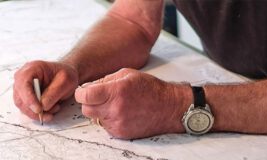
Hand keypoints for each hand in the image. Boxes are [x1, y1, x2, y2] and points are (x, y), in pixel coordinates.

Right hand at [13, 61, 78, 121]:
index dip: (29, 99)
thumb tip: (43, 106)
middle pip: (20, 99)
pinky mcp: (26, 97)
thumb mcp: (65, 81)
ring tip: (55, 109)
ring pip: (23, 106)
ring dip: (38, 113)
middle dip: (34, 110)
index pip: (23, 85)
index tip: (39, 109)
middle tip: (49, 115)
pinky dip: (40, 113)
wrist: (67, 74)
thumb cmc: (66, 74)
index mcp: (32, 69)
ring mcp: (23, 88)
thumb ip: (53, 93)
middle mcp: (23, 78)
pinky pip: (28, 109)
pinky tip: (51, 109)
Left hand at [75, 68, 191, 139]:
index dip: (81, 93)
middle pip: (86, 109)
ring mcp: (118, 123)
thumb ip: (105, 79)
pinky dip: (110, 120)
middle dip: (90, 102)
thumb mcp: (127, 74)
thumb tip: (89, 87)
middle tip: (102, 97)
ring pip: (96, 118)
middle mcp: (115, 109)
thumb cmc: (150, 88)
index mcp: (115, 91)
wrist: (168, 107)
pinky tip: (123, 113)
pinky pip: (106, 127)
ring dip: (101, 111)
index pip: (83, 96)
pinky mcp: (121, 133)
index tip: (84, 91)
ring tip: (117, 105)